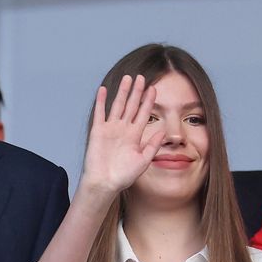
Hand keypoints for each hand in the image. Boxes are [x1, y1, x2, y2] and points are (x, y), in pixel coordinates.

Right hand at [79, 75, 162, 197]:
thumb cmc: (124, 176)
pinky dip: (101, 101)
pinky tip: (104, 89)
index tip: (154, 89)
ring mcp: (110, 129)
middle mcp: (123, 129)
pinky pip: (100, 113)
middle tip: (142, 77)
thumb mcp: (143, 161)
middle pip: (131, 106)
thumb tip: (163, 132)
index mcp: (135, 136)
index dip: (148, 101)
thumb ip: (152, 145)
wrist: (105, 183)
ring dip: (122, 92)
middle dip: (137, 92)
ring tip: (127, 78)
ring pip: (118, 105)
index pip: (144, 114)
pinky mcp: (98, 131)